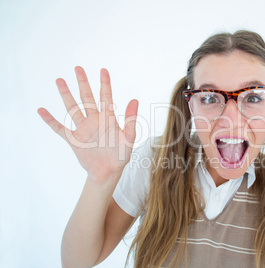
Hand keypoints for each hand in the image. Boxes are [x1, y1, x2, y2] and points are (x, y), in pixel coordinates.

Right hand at [37, 66, 138, 182]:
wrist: (109, 172)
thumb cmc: (121, 155)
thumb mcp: (129, 137)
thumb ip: (131, 119)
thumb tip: (134, 99)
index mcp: (108, 118)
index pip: (106, 96)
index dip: (105, 83)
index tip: (103, 70)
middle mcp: (94, 120)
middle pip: (87, 98)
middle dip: (83, 83)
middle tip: (78, 67)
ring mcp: (83, 129)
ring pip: (73, 108)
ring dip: (66, 95)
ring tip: (60, 80)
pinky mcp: (74, 140)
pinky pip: (59, 128)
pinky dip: (50, 120)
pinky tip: (41, 110)